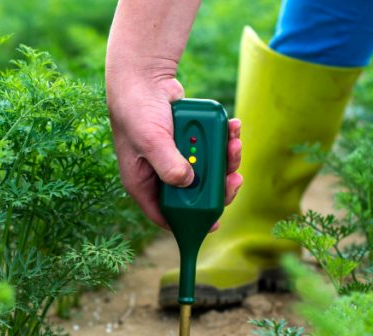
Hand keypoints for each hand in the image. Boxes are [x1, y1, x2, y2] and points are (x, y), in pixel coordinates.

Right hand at [107, 75, 242, 229]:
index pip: (165, 214)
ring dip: (225, 159)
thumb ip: (169, 164)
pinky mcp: (188, 142)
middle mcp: (159, 175)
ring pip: (206, 171)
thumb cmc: (137, 109)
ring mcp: (175, 158)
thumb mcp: (150, 140)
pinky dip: (223, 140)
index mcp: (143, 183)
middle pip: (193, 195)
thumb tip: (189, 182)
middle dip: (217, 186)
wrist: (143, 75)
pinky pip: (210, 149)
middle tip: (235, 177)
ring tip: (235, 142)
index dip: (189, 222)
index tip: (214, 222)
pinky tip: (232, 128)